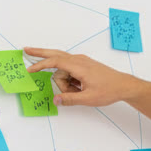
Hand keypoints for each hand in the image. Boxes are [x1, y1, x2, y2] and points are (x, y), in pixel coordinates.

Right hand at [24, 47, 140, 107]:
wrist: (124, 85)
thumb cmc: (110, 90)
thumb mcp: (89, 99)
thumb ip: (70, 99)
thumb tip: (56, 100)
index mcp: (79, 66)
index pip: (54, 62)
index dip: (40, 65)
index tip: (30, 70)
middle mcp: (79, 60)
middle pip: (55, 54)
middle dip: (40, 53)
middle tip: (26, 50)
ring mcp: (82, 62)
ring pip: (63, 69)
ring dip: (64, 81)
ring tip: (77, 92)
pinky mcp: (84, 66)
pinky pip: (70, 70)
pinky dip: (69, 79)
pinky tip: (77, 88)